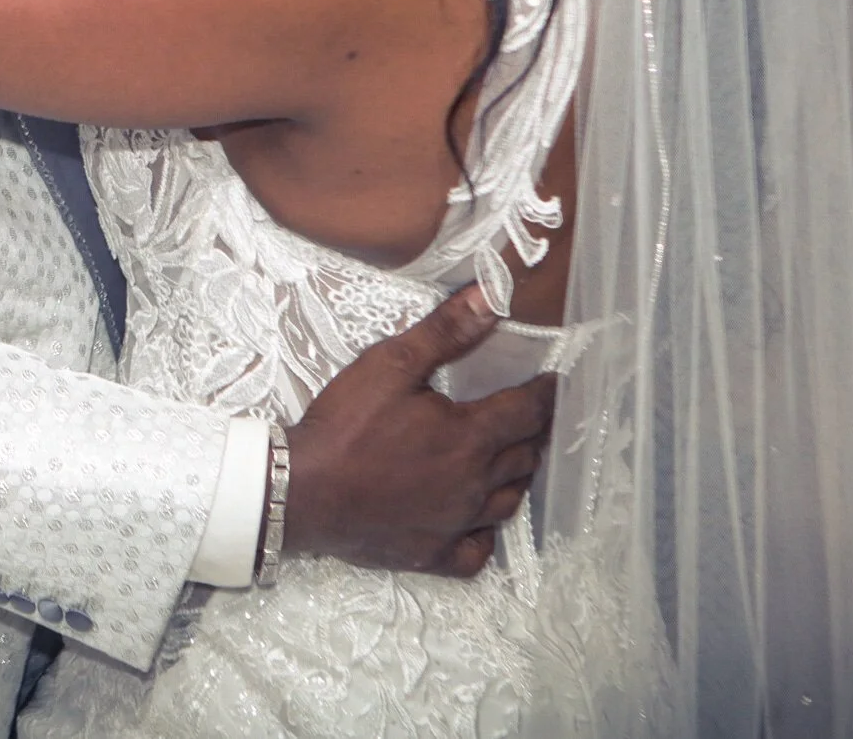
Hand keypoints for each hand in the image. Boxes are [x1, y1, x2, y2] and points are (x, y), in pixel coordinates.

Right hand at [284, 287, 557, 578]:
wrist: (300, 491)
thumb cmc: (345, 424)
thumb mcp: (391, 364)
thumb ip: (446, 331)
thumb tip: (493, 297)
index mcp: (469, 437)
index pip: (527, 412)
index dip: (544, 395)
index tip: (552, 383)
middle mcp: (473, 486)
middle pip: (523, 458)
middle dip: (533, 433)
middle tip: (530, 418)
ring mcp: (455, 525)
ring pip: (508, 504)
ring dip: (517, 478)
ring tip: (514, 461)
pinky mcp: (432, 555)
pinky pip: (477, 552)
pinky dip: (486, 535)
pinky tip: (479, 522)